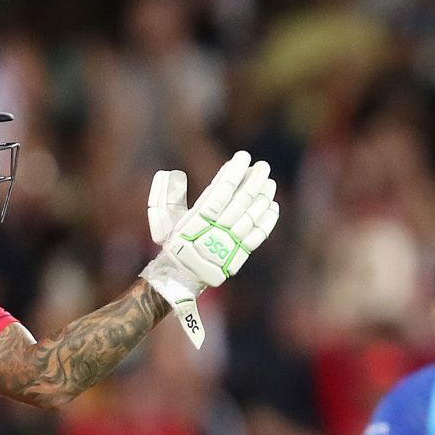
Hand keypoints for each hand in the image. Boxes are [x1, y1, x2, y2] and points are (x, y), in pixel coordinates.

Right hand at [140, 152, 280, 348]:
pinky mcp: (239, 255)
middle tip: (263, 166)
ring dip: (263, 198)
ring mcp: (229, 244)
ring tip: (270, 182)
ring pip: (251, 217)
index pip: (220, 190)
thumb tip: (172, 174)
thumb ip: (164, 195)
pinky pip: (257, 237)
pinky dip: (267, 222)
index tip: (243, 156)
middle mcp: (216, 231)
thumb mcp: (161, 220)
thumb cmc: (172, 244)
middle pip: (240, 201)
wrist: (180, 278)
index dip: (234, 172)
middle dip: (253, 181)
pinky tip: (273, 207)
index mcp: (197, 220)